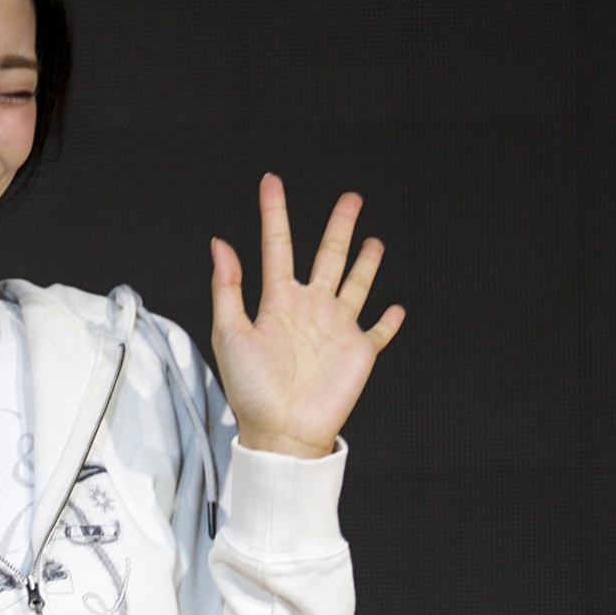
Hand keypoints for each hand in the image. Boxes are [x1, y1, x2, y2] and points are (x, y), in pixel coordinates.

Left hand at [209, 180, 403, 458]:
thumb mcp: (230, 334)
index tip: (270, 182)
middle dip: (339, 227)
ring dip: (365, 263)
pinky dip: (388, 321)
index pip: (278, 246)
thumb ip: (227, 288)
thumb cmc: (251, 391)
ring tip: (373, 240)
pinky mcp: (358, 351)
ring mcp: (336, 329)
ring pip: (355, 285)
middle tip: (350, 199)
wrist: (282, 433)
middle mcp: (310, 309)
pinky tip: (395, 308)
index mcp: (278, 302)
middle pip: (328, 256)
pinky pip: (377, 332)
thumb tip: (219, 243)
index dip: (274, 213)